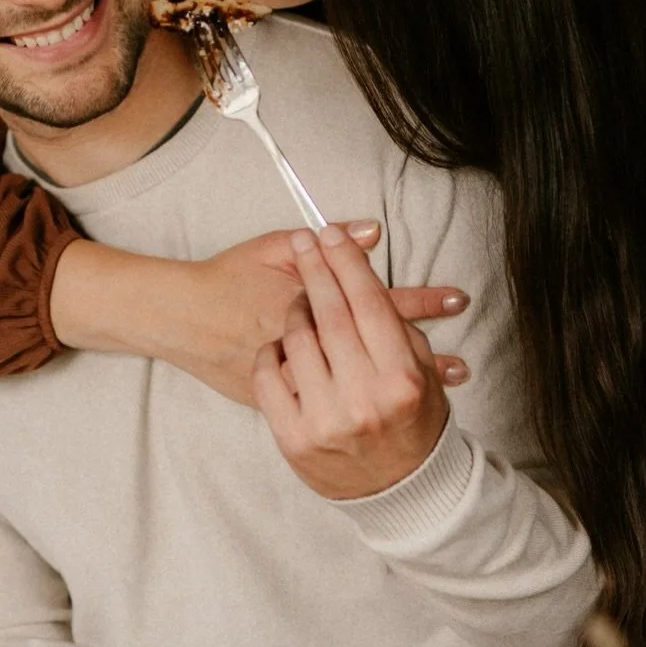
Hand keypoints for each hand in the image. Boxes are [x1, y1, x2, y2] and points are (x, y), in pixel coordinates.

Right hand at [157, 223, 468, 405]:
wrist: (181, 321)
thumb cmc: (227, 280)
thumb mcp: (270, 249)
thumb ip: (318, 243)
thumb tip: (371, 233)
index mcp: (316, 304)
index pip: (378, 302)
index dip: (420, 302)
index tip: (457, 301)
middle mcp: (312, 346)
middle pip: (379, 347)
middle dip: (426, 353)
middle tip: (464, 364)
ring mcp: (300, 379)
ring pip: (363, 380)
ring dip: (406, 381)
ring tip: (446, 385)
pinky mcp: (286, 404)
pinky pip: (335, 405)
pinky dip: (368, 402)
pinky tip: (397, 413)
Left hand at [252, 225, 451, 499]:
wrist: (399, 493)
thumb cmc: (413, 426)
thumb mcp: (423, 376)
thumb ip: (403, 326)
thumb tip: (368, 275)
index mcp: (401, 379)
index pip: (369, 303)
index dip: (347, 263)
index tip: (332, 234)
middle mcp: (364, 399)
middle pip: (330, 313)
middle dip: (316, 270)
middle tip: (307, 244)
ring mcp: (325, 420)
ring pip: (297, 340)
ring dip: (295, 311)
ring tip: (301, 301)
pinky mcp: (293, 438)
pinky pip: (270, 376)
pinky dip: (272, 352)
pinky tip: (281, 342)